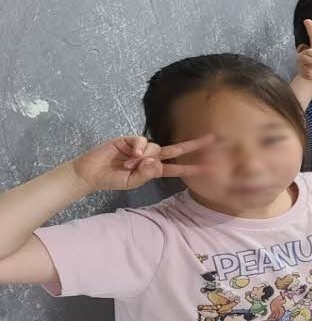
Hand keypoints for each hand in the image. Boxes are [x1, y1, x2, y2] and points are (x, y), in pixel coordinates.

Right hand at [71, 134, 215, 190]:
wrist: (90, 172)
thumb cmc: (111, 179)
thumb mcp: (131, 182)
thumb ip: (145, 174)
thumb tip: (156, 162)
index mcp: (153, 170)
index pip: (176, 168)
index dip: (193, 168)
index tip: (211, 167)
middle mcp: (151, 157)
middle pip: (175, 150)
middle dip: (193, 145)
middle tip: (212, 139)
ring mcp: (141, 148)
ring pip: (155, 148)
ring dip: (144, 157)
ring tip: (128, 165)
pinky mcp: (130, 139)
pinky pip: (142, 141)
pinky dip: (139, 148)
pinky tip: (131, 155)